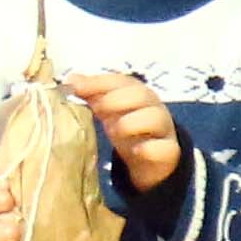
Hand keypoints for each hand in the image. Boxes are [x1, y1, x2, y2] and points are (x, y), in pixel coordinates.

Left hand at [72, 68, 183, 193]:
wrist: (150, 160)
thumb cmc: (125, 129)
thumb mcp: (107, 112)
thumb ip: (92, 95)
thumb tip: (72, 80)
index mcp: (136, 94)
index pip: (121, 81)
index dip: (99, 82)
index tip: (76, 87)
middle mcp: (152, 107)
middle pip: (141, 94)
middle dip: (116, 99)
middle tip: (97, 109)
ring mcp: (163, 130)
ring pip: (156, 118)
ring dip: (132, 122)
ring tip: (114, 132)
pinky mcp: (168, 152)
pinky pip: (165, 148)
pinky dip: (149, 148)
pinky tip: (136, 151)